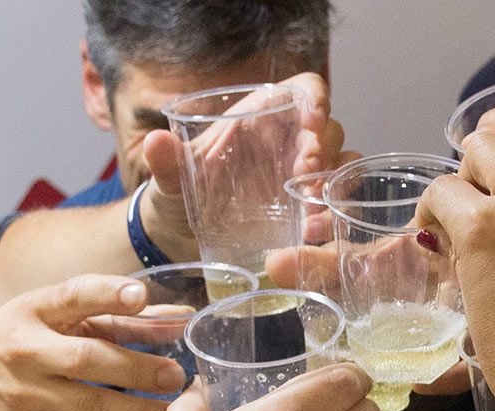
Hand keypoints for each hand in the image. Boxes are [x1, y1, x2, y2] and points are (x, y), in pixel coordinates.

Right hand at [0, 275, 184, 410]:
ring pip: (90, 406)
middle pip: (87, 358)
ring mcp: (26, 397)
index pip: (71, 296)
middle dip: (136, 368)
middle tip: (176, 376)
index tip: (141, 297)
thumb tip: (173, 314)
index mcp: (32, 313)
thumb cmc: (5, 343)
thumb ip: (107, 313)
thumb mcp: (42, 315)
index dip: (107, 293)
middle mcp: (27, 352)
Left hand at [140, 72, 346, 261]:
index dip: (317, 98)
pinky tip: (310, 230)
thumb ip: (168, 160)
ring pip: (340, 167)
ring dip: (334, 183)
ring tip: (309, 207)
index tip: (314, 118)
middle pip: (330, 131)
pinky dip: (332, 213)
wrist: (182, 235)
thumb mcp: (173, 176)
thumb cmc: (183, 190)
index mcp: (265, 115)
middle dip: (324, 149)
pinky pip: (336, 203)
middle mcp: (291, 141)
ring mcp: (303, 176)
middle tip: (306, 173)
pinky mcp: (307, 209)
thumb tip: (154, 141)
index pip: (305, 90)